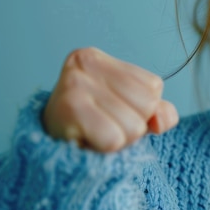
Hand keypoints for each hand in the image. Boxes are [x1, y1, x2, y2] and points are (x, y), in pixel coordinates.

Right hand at [42, 47, 178, 152]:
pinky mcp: (69, 108)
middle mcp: (84, 63)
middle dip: (131, 125)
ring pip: (134, 126)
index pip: (153, 87)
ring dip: (120, 140)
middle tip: (100, 125)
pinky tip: (86, 141)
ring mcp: (75, 83)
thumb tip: (160, 122)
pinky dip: (106, 149)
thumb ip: (159, 112)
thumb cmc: (93, 125)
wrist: (48, 151)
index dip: (140, 109)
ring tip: (93, 134)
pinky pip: (114, 139)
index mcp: (98, 58)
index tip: (108, 111)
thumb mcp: (130, 111)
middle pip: (147, 105)